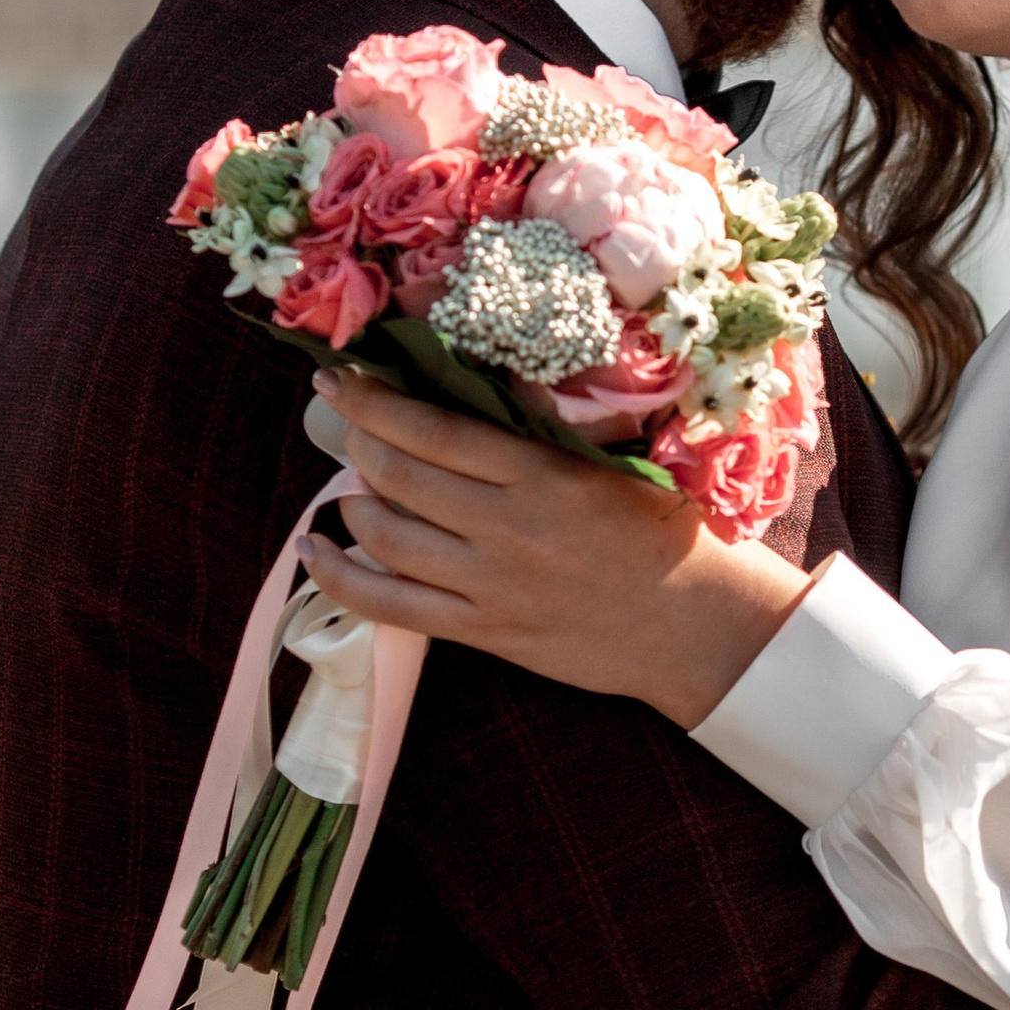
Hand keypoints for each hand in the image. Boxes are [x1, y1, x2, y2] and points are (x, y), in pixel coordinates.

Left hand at [299, 371, 811, 726]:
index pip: (433, 429)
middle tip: (348, 421)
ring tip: (354, 482)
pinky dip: (340, 577)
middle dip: (358, 440)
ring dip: (352, 500)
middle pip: (397, 475)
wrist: (693, 625)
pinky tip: (316, 553)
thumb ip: (541, 429)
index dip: (373, 400)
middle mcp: (507, 528)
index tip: (339, 377)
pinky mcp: (483, 632)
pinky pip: (388, 607)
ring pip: (385, 535)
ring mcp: (490, 585)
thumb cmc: (661, 533)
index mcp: (542, 475)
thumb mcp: (607, 464)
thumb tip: (474, 383)